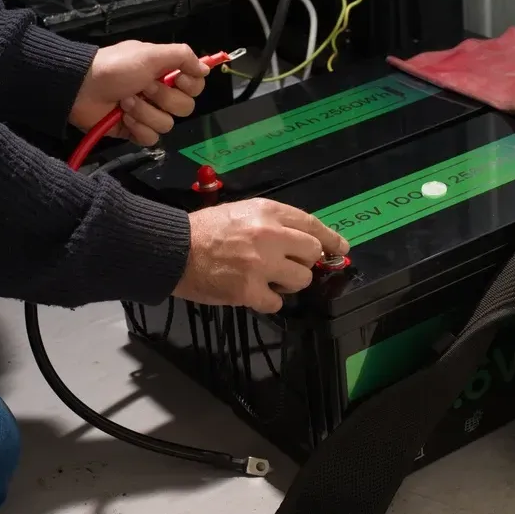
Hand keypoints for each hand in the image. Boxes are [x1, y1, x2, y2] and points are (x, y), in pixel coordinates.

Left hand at [71, 41, 209, 144]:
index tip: (175, 77)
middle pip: (185, 108)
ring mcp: (148, 114)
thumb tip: (206, 69)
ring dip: (145, 112)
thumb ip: (182, 56)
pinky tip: (123, 118)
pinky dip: (137, 128)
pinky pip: (151, 138)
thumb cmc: (116, 67)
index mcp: (166, 73)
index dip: (190, 85)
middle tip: (142, 87)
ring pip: (167, 124)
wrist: (81, 88)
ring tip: (125, 102)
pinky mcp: (135, 132)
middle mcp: (160, 94)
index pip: (196, 86)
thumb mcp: (150, 53)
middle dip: (163, 98)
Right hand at [174, 198, 349, 313]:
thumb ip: (272, 223)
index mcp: (268, 212)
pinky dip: (269, 301)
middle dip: (304, 262)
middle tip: (288, 266)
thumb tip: (300, 239)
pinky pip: (277, 302)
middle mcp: (270, 235)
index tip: (341, 248)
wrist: (173, 249)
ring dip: (288, 283)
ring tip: (268, 279)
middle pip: (312, 253)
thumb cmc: (204, 229)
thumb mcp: (241, 211)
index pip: (311, 224)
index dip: (329, 238)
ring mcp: (261, 264)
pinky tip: (254, 294)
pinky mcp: (249, 290)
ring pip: (301, 280)